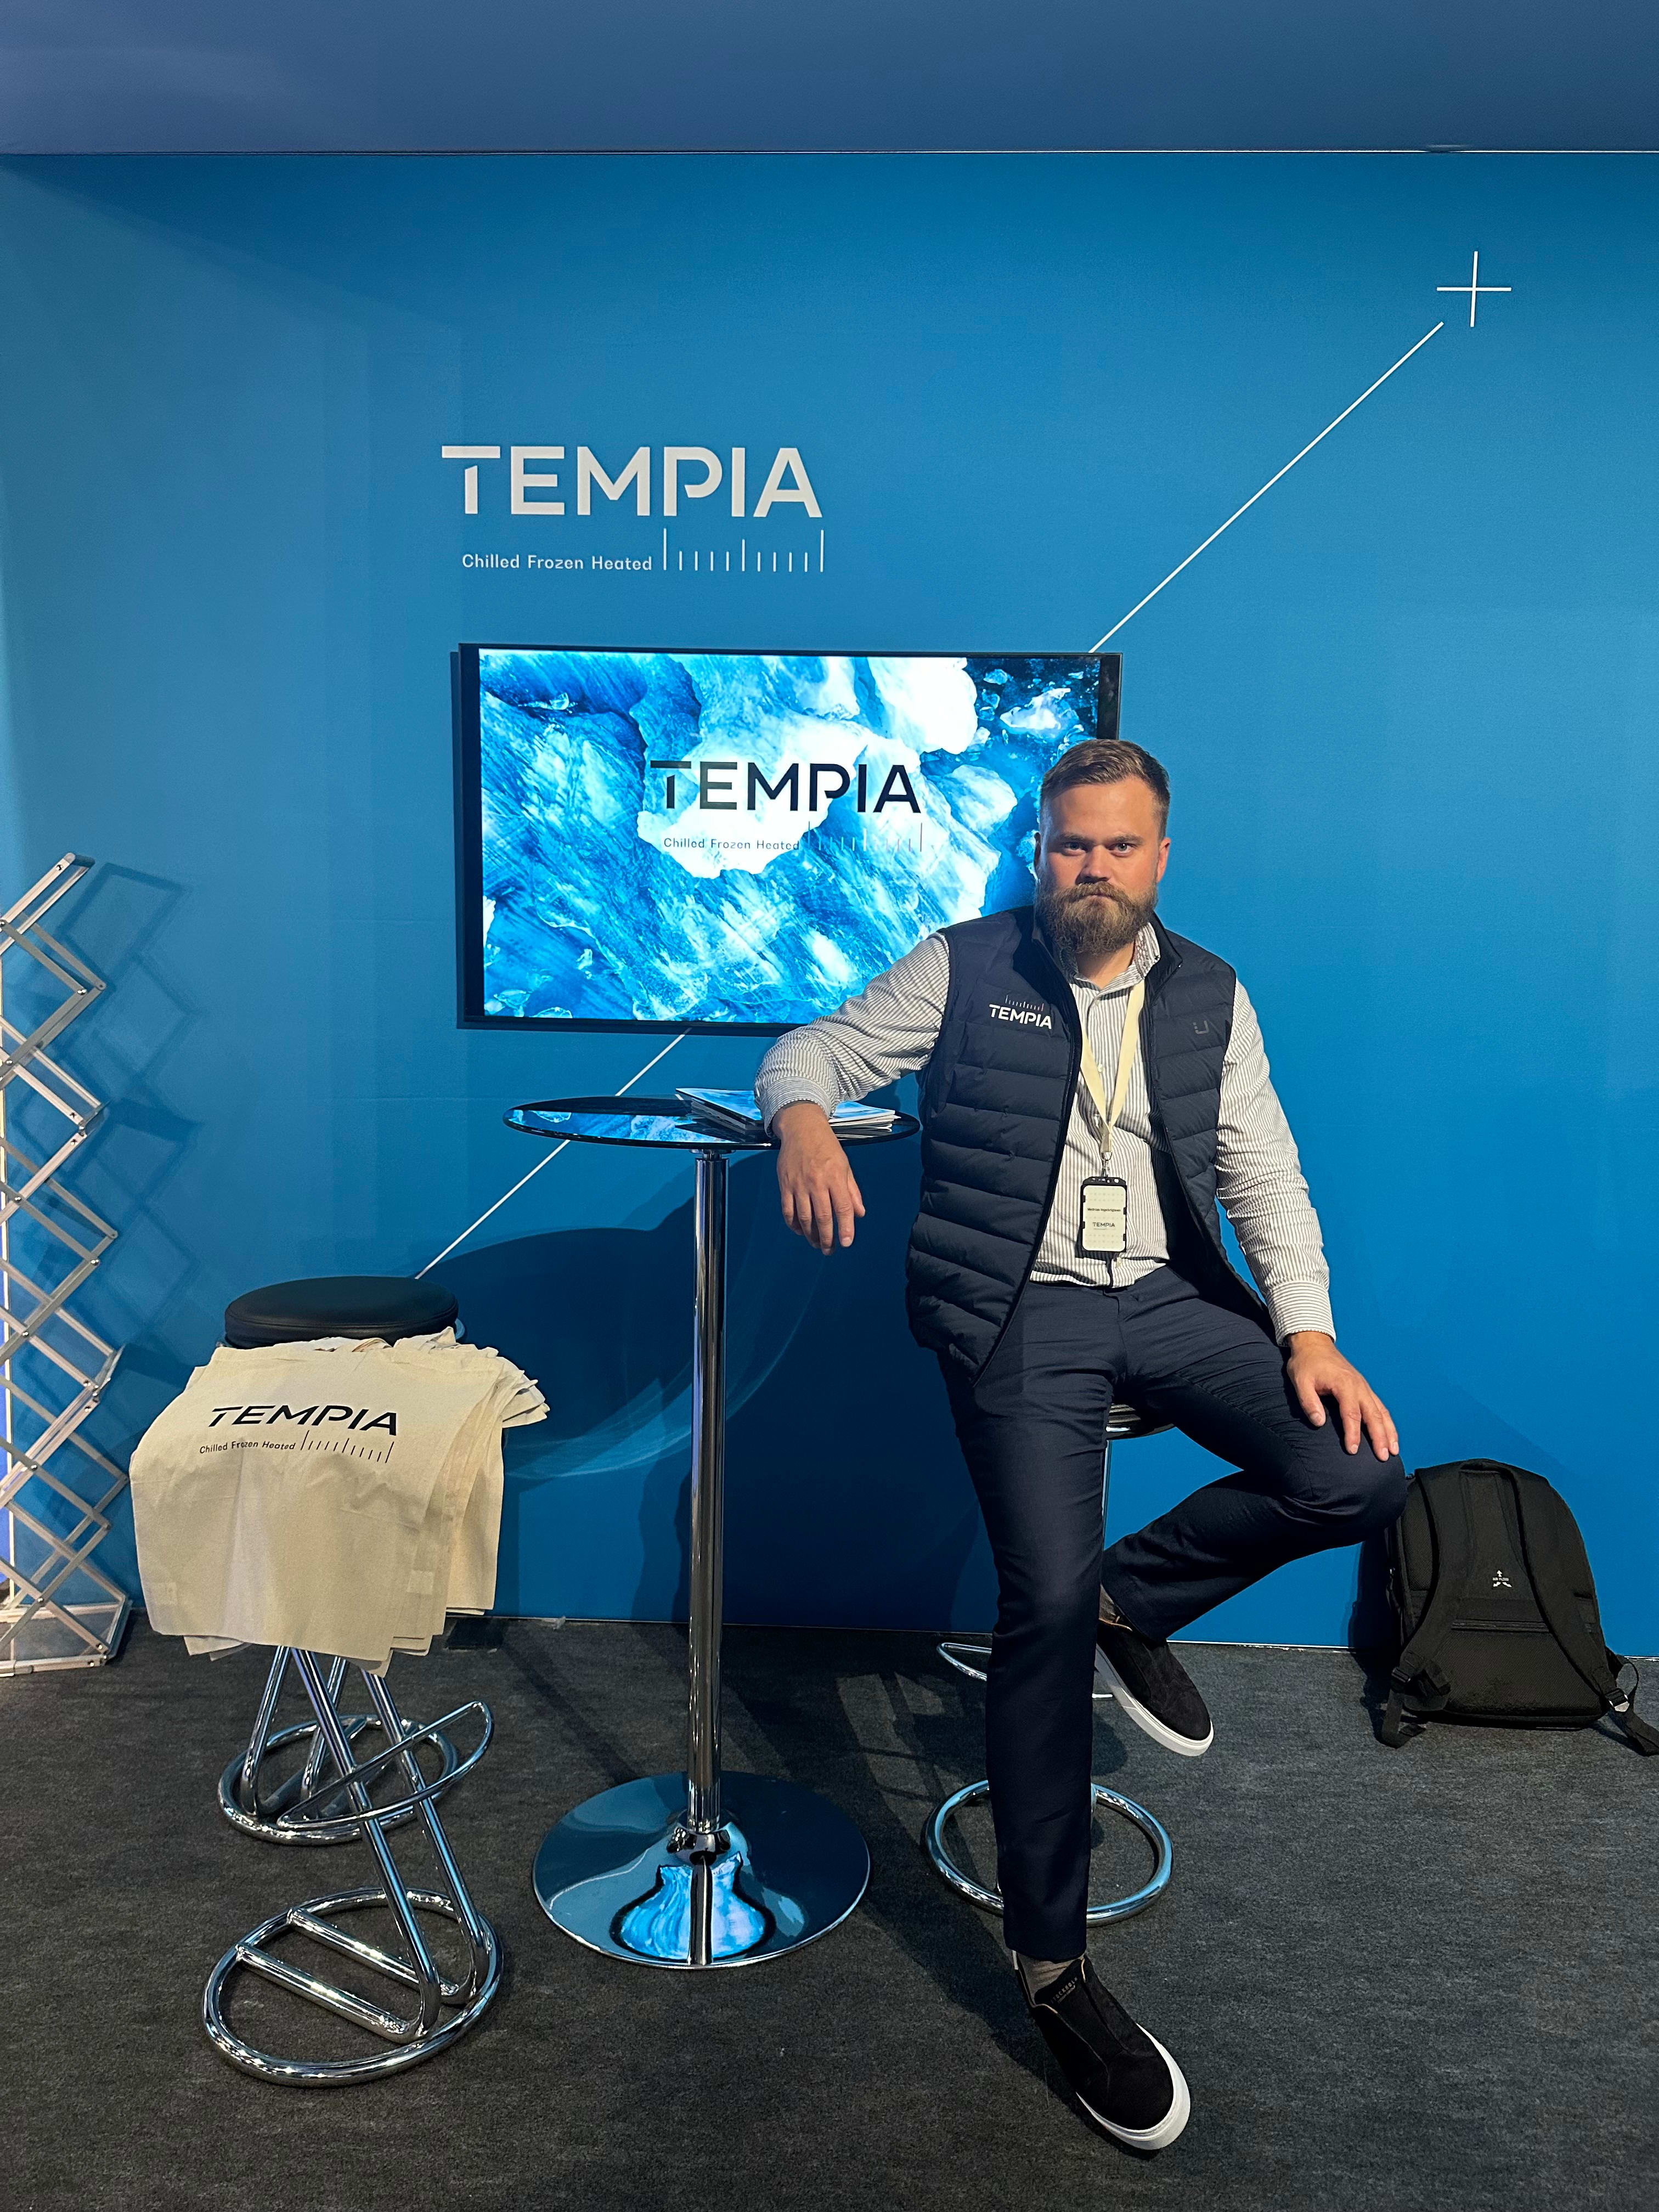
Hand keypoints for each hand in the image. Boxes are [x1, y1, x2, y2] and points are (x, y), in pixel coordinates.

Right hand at [773, 1101, 866, 1253]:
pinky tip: (800, 1231)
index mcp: (835, 1177)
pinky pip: (788, 1210)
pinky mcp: (785, 1185)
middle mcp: (817, 1183)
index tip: (846, 1243)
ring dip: (811, 1235)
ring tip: (817, 1244)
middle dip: (827, 1238)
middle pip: (823, 1217)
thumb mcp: (845, 1165)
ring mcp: (799, 1185)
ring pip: (804, 1217)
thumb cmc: (827, 1146)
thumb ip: (852, 1191)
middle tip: (830, 1250)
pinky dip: (793, 1224)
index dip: (845, 1228)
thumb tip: (860, 1213)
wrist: (802, 1129)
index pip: (843, 1208)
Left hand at [1284, 1332, 1398, 1460]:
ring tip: (1394, 1450)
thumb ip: (1309, 1402)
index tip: (1352, 1451)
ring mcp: (1364, 1387)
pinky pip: (1380, 1406)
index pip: (1352, 1413)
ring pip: (1381, 1411)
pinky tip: (1390, 1434)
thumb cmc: (1307, 1363)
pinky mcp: (1364, 1388)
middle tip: (1383, 1457)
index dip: (1353, 1433)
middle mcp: (1359, 1386)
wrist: (1314, 1344)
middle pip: (1373, 1415)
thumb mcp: (1300, 1381)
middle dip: (1379, 1437)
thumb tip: (1318, 1422)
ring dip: (1388, 1431)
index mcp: (1344, 1384)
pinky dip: (1387, 1421)